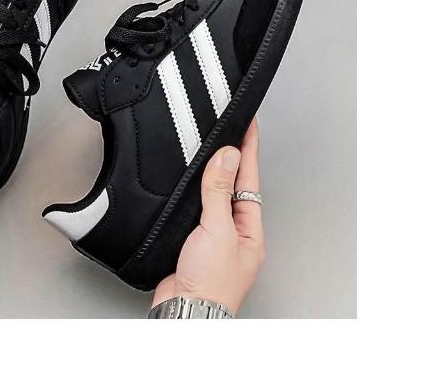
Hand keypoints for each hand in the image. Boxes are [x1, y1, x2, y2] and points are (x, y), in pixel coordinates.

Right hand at [152, 118, 263, 314]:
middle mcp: (234, 231)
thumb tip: (228, 156)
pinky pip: (195, 208)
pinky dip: (193, 191)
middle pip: (234, 185)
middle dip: (233, 157)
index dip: (248, 149)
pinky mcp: (192, 240)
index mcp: (249, 228)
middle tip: (232, 128)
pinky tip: (189, 183)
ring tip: (214, 147)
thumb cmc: (209, 283)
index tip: (248, 124)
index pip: (249, 178)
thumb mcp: (218, 230)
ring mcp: (214, 236)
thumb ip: (219, 192)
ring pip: (213, 195)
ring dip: (212, 172)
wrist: (184, 310)